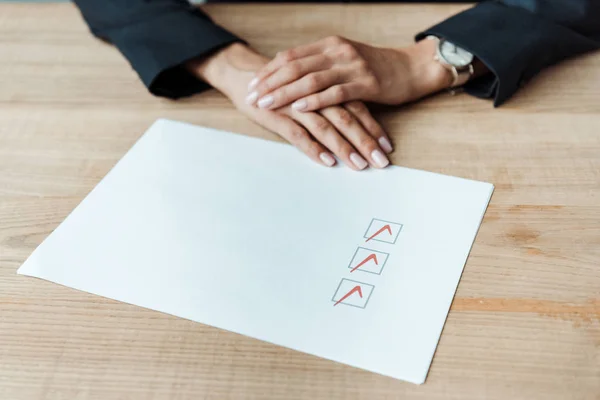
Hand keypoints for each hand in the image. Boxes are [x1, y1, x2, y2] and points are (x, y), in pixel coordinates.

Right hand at [187, 43, 392, 169]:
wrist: (246, 76)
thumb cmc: (284, 87)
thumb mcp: (312, 91)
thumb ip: (332, 102)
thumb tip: (356, 124)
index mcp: (327, 85)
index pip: (357, 107)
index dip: (373, 127)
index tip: (387, 147)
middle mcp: (315, 94)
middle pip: (346, 118)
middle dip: (365, 141)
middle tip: (380, 162)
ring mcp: (295, 105)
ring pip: (326, 127)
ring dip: (344, 147)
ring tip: (359, 165)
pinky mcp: (277, 115)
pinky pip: (298, 134)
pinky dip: (314, 148)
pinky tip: (327, 161)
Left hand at [246, 36, 452, 110]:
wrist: (411, 69)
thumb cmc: (375, 69)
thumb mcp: (344, 61)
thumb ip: (321, 65)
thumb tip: (292, 77)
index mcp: (329, 45)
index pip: (290, 57)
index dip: (268, 71)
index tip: (252, 85)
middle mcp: (337, 51)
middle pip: (294, 67)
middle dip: (269, 83)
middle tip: (251, 97)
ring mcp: (352, 66)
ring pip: (310, 80)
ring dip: (285, 93)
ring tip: (266, 104)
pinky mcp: (366, 83)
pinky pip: (335, 92)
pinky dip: (314, 101)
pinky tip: (299, 108)